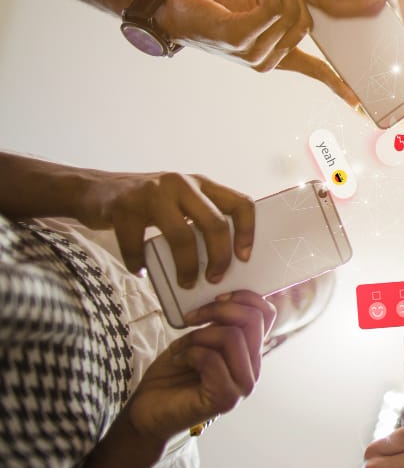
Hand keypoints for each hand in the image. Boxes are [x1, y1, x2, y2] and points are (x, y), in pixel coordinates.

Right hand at [75, 170, 253, 288]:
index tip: (244, 258)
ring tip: (185, 282)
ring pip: (181, 236)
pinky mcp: (124, 206)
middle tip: (214, 278)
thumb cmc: (145, 204)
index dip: (247, 232)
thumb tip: (225, 262)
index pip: (240, 202)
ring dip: (186, 266)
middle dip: (219, 257)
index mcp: (201, 184)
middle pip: (215, 224)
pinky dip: (139, 263)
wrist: (92, 189)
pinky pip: (137, 245)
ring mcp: (152, 193)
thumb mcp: (179, 202)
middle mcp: (181, 184)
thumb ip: (200, 220)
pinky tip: (140, 270)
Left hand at [125, 291, 275, 440]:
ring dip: (198, 335)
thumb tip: (223, 298)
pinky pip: (212, 359)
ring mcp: (242, 386)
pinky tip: (179, 360)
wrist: (148, 412)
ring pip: (232, 337)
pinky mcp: (225, 398)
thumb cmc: (171, 375)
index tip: (215, 298)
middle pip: (253, 321)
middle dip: (217, 311)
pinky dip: (190, 353)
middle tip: (191, 318)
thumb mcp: (198, 340)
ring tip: (182, 347)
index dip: (244, 297)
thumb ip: (218, 324)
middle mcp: (252, 369)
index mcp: (250, 353)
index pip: (267, 314)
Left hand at [156, 0, 359, 107]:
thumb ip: (285, 6)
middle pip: (304, 23)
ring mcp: (252, 53)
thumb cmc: (216, 10)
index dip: (337, 85)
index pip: (313, 71)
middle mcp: (265, 62)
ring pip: (289, 12)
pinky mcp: (239, 38)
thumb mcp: (258, 8)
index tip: (360, 107)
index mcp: (274, 60)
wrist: (174, 13)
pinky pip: (272, 8)